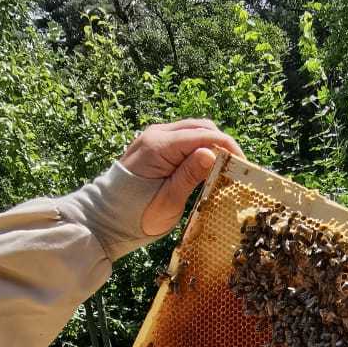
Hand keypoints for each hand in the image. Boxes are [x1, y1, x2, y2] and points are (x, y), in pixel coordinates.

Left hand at [120, 120, 243, 238]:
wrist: (104, 219)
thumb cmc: (136, 217)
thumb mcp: (167, 202)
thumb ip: (189, 176)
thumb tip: (212, 153)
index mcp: (159, 147)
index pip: (203, 136)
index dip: (227, 147)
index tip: (243, 166)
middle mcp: (156, 134)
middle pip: (200, 127)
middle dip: (222, 144)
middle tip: (236, 168)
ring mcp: (153, 137)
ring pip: (192, 129)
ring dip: (211, 144)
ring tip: (223, 168)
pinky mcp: (153, 144)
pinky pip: (182, 138)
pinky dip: (198, 147)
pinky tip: (205, 166)